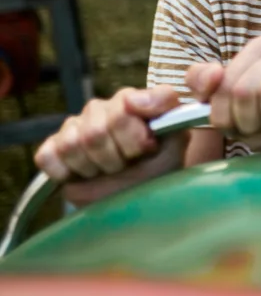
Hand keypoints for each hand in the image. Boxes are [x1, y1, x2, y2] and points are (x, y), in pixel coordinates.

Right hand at [34, 85, 185, 205]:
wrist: (138, 195)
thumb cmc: (159, 164)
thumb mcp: (177, 137)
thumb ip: (167, 108)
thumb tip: (138, 99)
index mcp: (131, 100)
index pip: (125, 103)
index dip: (134, 135)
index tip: (148, 148)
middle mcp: (102, 108)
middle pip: (95, 131)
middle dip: (116, 157)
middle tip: (128, 164)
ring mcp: (75, 127)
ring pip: (72, 144)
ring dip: (94, 167)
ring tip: (109, 171)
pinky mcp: (53, 148)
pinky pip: (48, 156)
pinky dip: (64, 172)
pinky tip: (83, 175)